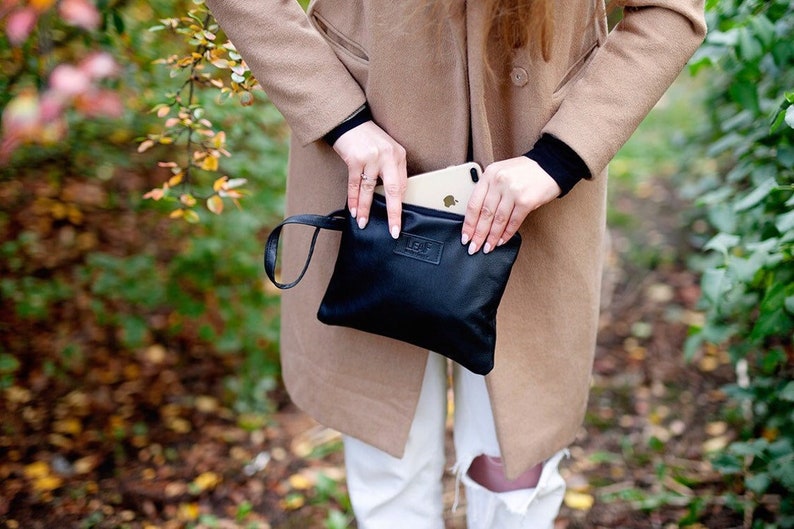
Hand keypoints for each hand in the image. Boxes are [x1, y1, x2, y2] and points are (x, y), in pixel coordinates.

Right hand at [332, 121, 406, 237]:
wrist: (350, 121)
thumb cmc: (368, 139)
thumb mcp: (386, 151)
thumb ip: (390, 170)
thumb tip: (392, 196)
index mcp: (399, 156)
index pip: (402, 185)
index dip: (400, 205)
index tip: (398, 221)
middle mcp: (388, 157)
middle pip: (393, 190)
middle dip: (393, 213)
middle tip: (393, 230)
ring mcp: (371, 158)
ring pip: (369, 190)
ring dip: (365, 208)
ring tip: (362, 222)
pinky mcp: (355, 159)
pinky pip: (355, 184)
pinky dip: (353, 199)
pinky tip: (352, 209)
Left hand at [461, 156, 560, 253]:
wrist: (552, 164)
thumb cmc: (525, 171)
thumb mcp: (501, 173)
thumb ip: (489, 190)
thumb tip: (478, 217)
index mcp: (489, 174)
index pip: (473, 203)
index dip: (468, 224)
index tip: (465, 236)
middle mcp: (499, 181)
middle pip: (484, 214)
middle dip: (478, 234)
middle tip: (474, 247)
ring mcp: (513, 191)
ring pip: (498, 220)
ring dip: (492, 237)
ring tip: (488, 247)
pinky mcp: (526, 201)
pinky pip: (513, 222)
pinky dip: (507, 234)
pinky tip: (502, 241)